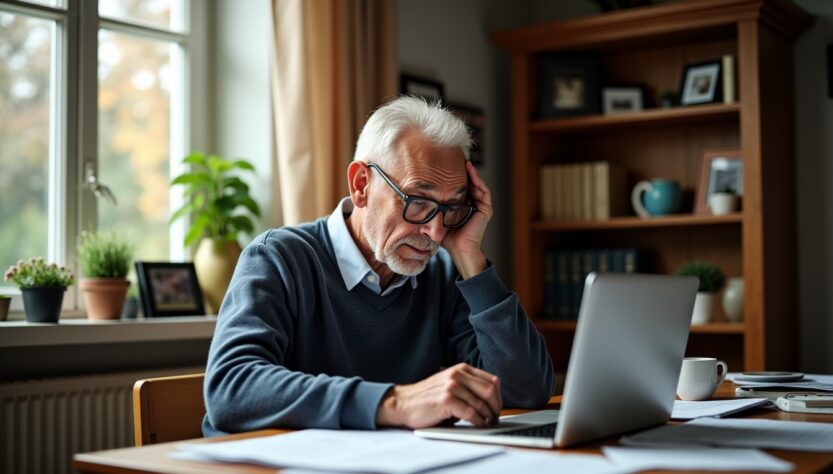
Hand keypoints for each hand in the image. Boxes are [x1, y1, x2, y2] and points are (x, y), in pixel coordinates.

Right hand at [376, 363, 501, 428]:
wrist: (404, 402)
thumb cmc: (428, 396)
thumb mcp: (450, 383)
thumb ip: (469, 385)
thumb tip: (494, 394)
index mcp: (461, 369)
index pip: (491, 381)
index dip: (498, 397)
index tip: (497, 407)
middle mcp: (457, 375)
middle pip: (490, 391)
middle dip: (496, 408)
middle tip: (495, 418)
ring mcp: (451, 387)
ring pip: (481, 404)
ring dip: (487, 417)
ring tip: (487, 423)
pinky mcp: (446, 401)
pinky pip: (471, 413)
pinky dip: (478, 422)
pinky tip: (477, 424)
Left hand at [441, 161, 492, 278]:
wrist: (458, 250)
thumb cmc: (447, 237)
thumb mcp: (438, 217)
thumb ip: (433, 207)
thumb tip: (414, 196)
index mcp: (463, 206)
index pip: (460, 187)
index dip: (455, 176)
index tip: (446, 166)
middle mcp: (473, 204)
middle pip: (470, 183)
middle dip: (464, 171)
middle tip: (456, 159)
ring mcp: (481, 206)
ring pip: (477, 185)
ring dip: (472, 173)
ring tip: (465, 162)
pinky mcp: (485, 209)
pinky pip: (484, 192)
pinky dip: (478, 181)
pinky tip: (471, 172)